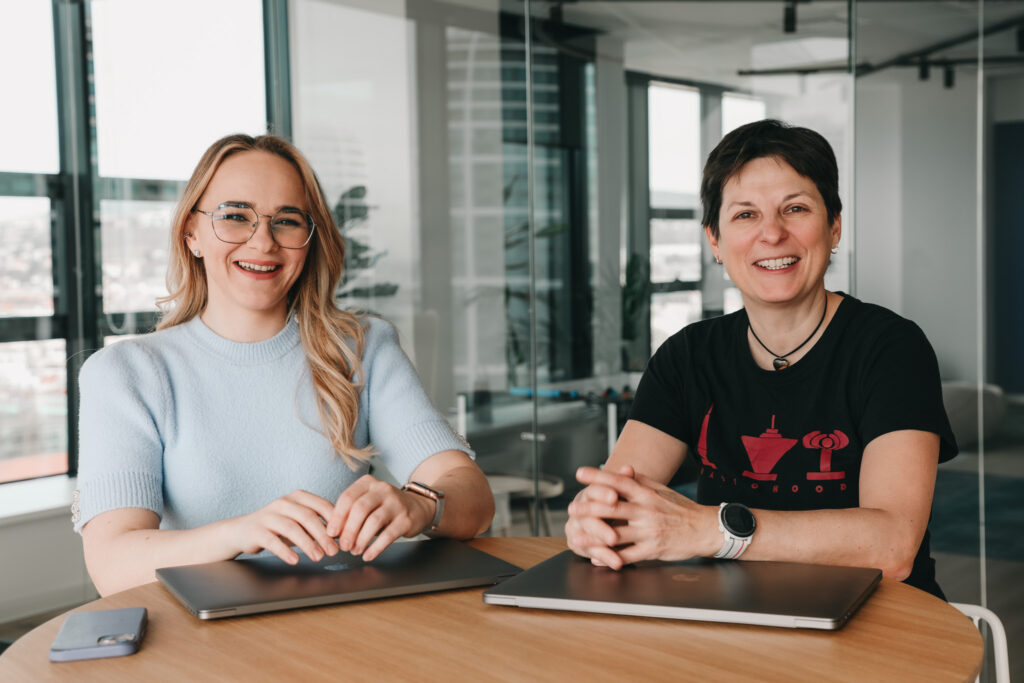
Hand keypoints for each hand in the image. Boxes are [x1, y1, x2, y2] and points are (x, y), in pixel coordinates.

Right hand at [229, 490, 338, 564]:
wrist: (242, 531)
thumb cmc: (277, 527)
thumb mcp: (299, 521)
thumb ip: (317, 524)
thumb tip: (342, 535)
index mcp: (297, 497)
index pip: (321, 505)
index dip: (335, 520)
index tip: (344, 536)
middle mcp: (283, 503)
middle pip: (308, 517)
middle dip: (323, 535)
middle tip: (334, 551)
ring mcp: (268, 515)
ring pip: (292, 528)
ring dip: (308, 544)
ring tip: (318, 557)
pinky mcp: (256, 530)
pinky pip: (272, 541)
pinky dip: (285, 551)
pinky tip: (295, 560)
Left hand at [325, 475, 433, 560]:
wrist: (418, 507)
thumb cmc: (385, 507)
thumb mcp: (368, 502)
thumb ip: (351, 512)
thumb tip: (332, 532)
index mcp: (368, 483)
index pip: (347, 497)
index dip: (337, 517)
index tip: (331, 533)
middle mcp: (383, 489)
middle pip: (360, 509)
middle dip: (348, 530)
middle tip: (343, 546)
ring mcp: (396, 503)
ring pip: (373, 521)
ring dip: (361, 540)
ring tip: (355, 551)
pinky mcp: (406, 519)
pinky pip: (388, 535)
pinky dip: (375, 548)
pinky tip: (368, 555)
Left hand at [569, 466, 715, 568]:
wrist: (704, 529)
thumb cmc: (680, 508)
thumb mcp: (661, 490)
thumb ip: (640, 481)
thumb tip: (622, 470)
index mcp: (647, 494)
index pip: (619, 481)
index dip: (598, 476)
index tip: (580, 473)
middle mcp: (646, 511)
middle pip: (612, 508)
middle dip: (588, 508)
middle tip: (572, 508)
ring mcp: (648, 532)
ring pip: (616, 534)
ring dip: (593, 536)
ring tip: (576, 536)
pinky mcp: (652, 551)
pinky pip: (626, 556)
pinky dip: (609, 558)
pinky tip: (595, 557)